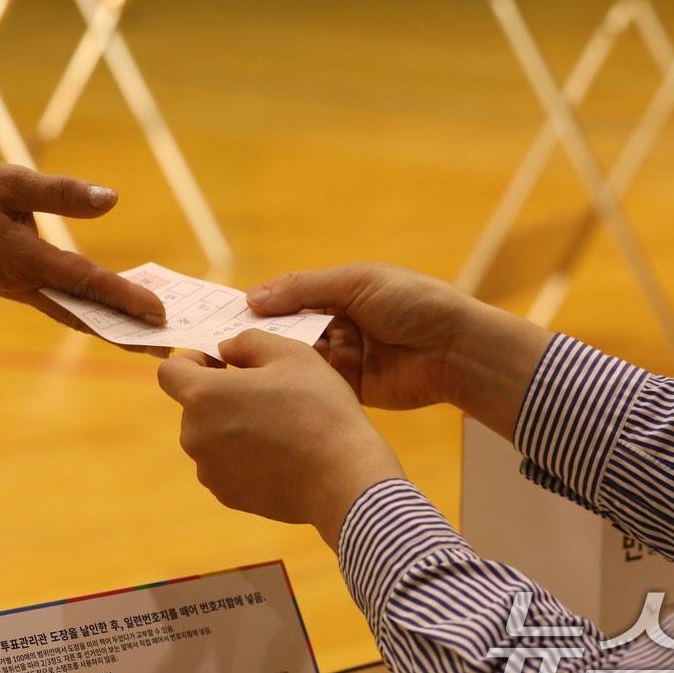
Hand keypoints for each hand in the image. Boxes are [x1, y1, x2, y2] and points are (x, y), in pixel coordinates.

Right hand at [0, 162, 165, 329]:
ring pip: (72, 315)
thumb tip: (111, 200)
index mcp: (23, 258)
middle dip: (125, 331)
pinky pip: (60, 306)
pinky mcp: (17, 288)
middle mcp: (22, 285)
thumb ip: (62, 192)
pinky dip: (90, 313)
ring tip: (150, 337)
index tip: (158, 313)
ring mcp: (18, 291)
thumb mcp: (11, 180)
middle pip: (83, 315)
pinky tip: (116, 314)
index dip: (123, 297)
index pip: (84, 281)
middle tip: (167, 345)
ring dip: (110, 327)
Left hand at [157, 329, 403, 547]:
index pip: (169, 372)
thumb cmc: (317, 407)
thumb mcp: (290, 354)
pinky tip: (279, 454)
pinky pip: (224, 465)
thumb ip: (247, 342)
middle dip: (219, 395)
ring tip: (276, 426)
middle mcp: (195, 435)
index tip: (223, 364)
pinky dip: (242, 457)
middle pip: (193, 406)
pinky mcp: (227, 496)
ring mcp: (209, 470)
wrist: (343, 476)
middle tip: (264, 393)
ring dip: (230, 426)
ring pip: (210, 436)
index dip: (192, 361)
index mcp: (203, 396)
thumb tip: (225, 351)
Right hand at [247, 264, 550, 439]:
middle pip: (287, 332)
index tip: (219, 316)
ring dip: (272, 364)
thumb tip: (252, 298)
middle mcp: (336, 324)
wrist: (457, 349)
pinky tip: (263, 389)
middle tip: (215, 348)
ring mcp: (343, 357)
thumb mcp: (356, 282)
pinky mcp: (350, 388)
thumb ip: (304, 289)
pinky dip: (293, 386)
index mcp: (338, 293)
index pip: (287, 299)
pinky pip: (315, 385)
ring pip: (296, 360)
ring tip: (233, 369)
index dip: (257, 308)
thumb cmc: (414, 302)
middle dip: (257, 338)